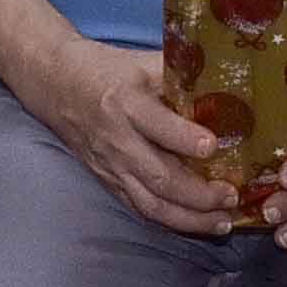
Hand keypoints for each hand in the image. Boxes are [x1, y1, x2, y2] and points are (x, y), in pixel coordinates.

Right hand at [25, 33, 241, 240]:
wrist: (55, 85)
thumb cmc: (104, 70)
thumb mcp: (141, 62)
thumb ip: (180, 74)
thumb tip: (229, 84)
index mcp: (126, 103)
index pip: (158, 126)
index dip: (186, 139)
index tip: (214, 146)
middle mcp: (118, 140)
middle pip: (159, 178)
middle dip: (199, 195)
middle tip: (231, 196)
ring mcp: (111, 167)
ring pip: (151, 204)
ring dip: (189, 219)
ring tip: (222, 222)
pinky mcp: (108, 181)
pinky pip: (140, 209)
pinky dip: (170, 221)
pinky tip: (197, 225)